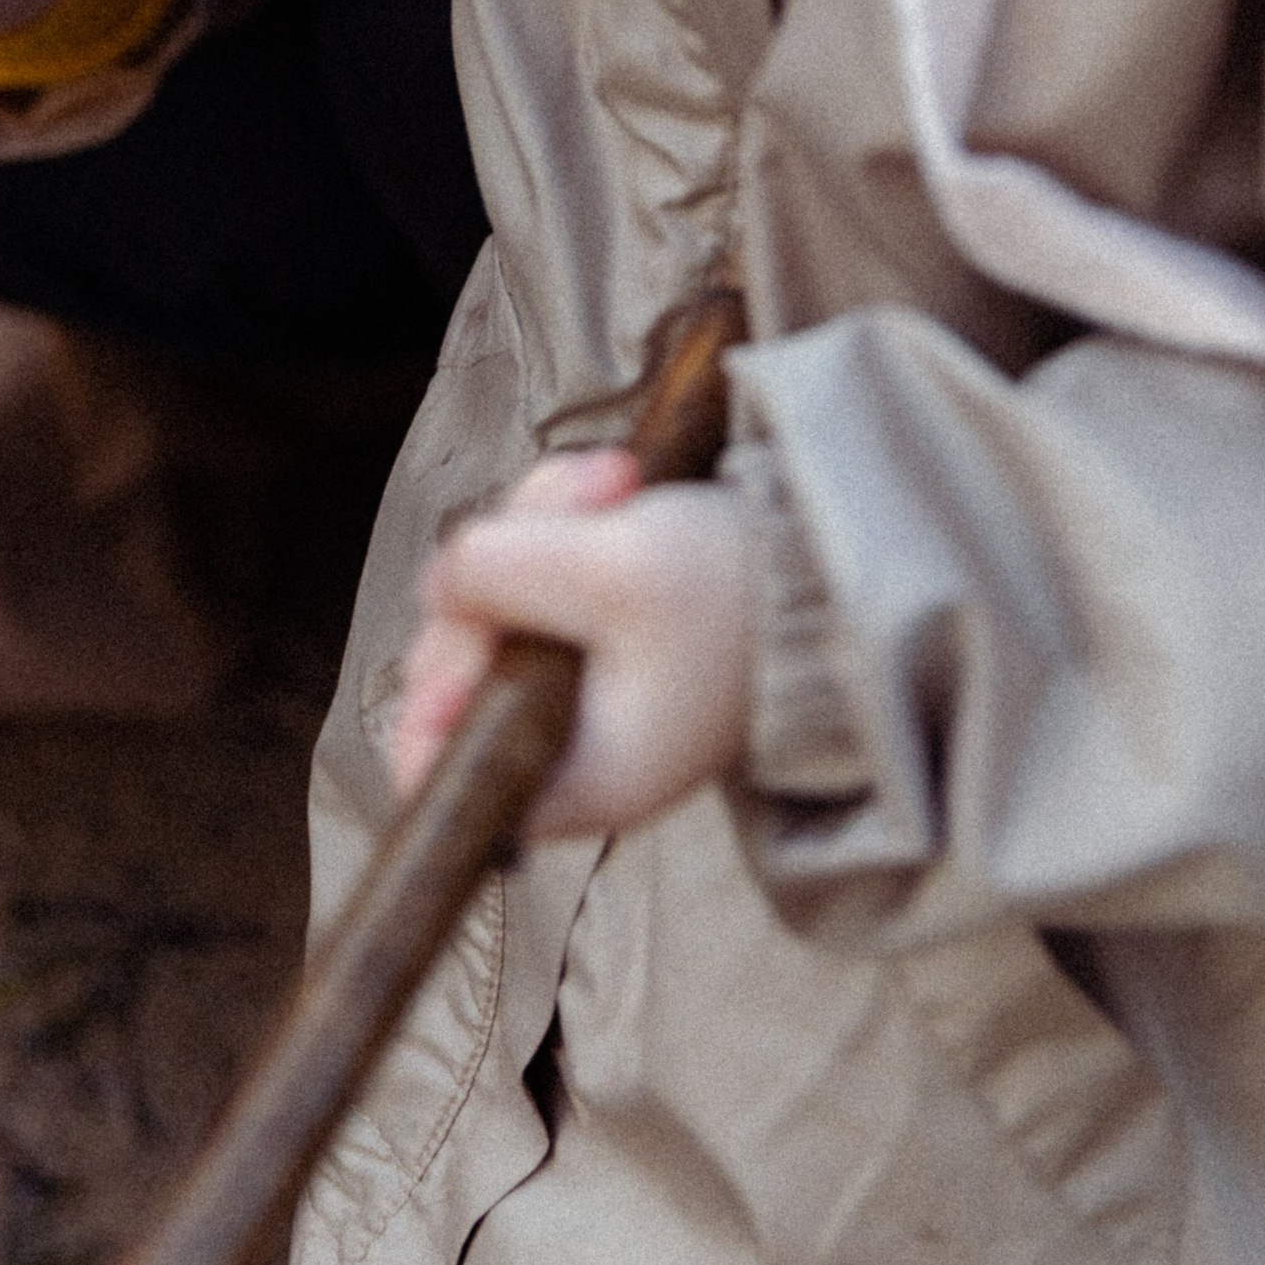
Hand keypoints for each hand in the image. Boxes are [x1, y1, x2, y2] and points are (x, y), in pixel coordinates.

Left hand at [391, 451, 756, 839]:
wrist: (838, 561)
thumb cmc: (737, 593)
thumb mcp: (610, 570)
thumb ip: (495, 572)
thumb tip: (438, 582)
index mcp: (574, 777)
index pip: (440, 778)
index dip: (426, 700)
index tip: (467, 627)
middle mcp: (566, 745)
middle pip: (453, 660)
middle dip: (496, 566)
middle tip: (576, 513)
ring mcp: (577, 687)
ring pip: (489, 595)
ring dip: (537, 520)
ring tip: (612, 486)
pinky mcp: (591, 632)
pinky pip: (532, 567)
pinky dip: (560, 517)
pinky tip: (614, 486)